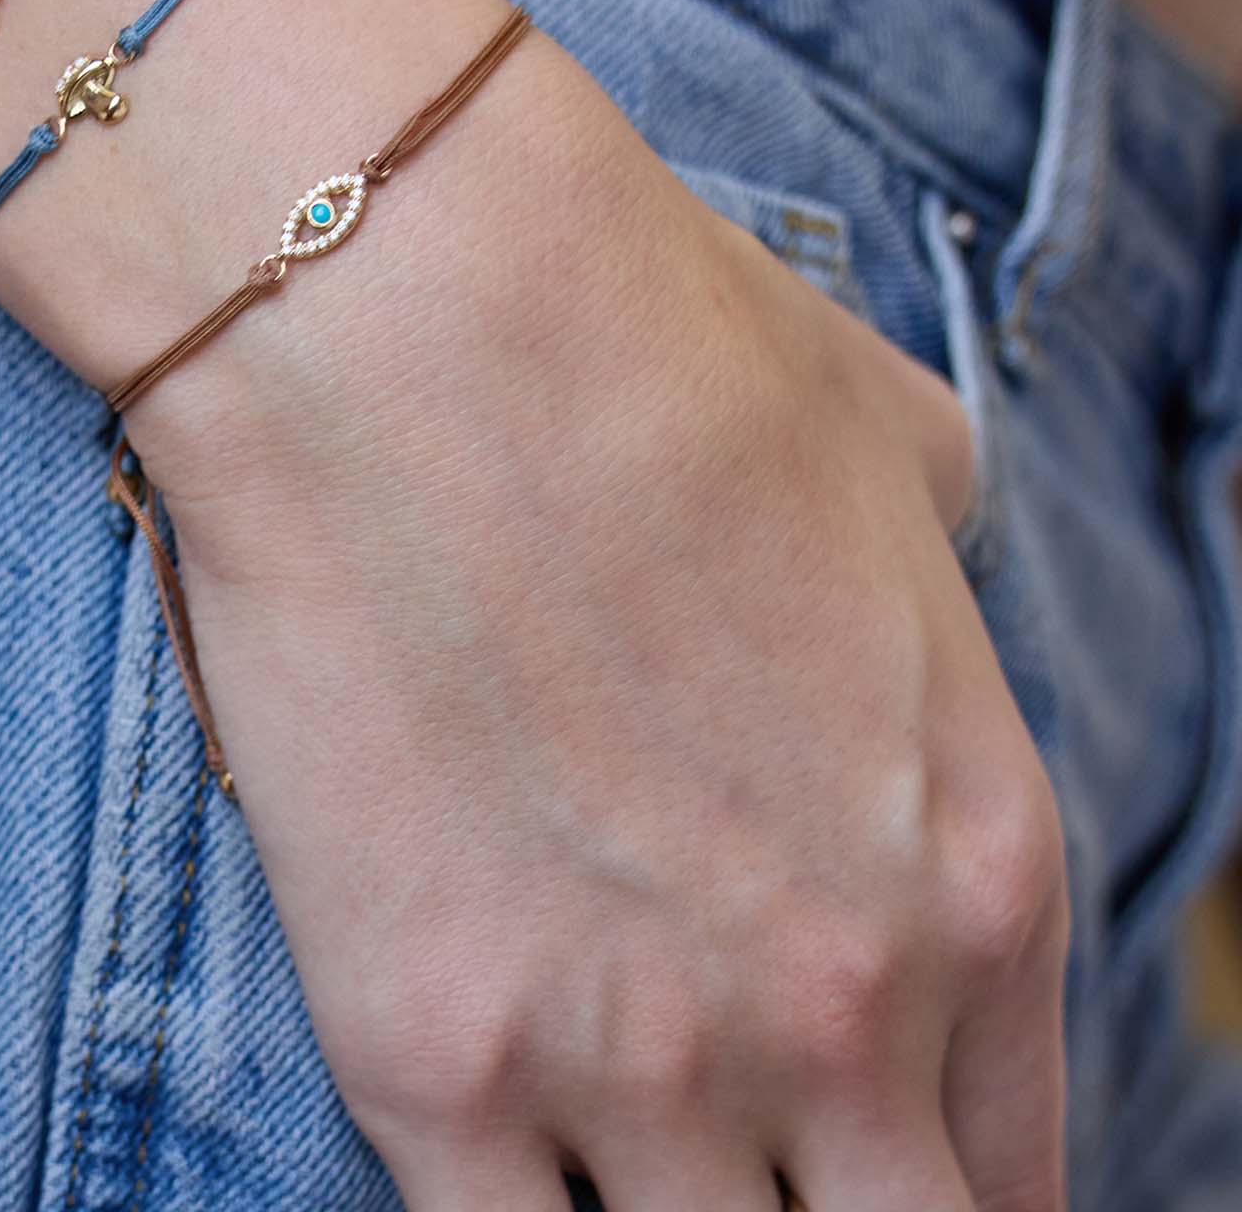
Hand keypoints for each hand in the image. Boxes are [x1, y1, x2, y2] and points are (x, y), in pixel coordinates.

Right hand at [130, 45, 1069, 1211]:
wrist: (417, 313)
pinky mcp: (432, 1058)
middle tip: (734, 1158)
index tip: (856, 1154)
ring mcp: (637, 1055)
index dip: (941, 1180)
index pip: (1021, 1160)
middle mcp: (839, 1002)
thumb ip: (944, 552)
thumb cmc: (656, 344)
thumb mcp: (890, 441)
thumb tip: (918, 552)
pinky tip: (482, 1159)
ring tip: (599, 1143)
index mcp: (978, 870)